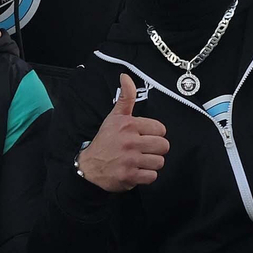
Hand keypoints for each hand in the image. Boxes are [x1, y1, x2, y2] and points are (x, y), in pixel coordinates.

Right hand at [75, 74, 168, 192]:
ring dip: (151, 163)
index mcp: (128, 125)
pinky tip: (136, 170)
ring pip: (159, 162)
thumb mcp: (114, 117)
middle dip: (156, 149)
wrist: (89, 166)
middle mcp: (130, 141)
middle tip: (144, 150)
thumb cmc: (105, 141)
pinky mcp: (130, 176)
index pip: (160, 129)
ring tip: (140, 160)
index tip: (143, 136)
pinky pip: (153, 176)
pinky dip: (146, 176)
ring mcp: (130, 160)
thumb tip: (126, 76)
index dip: (154, 134)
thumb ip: (126, 97)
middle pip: (163, 146)